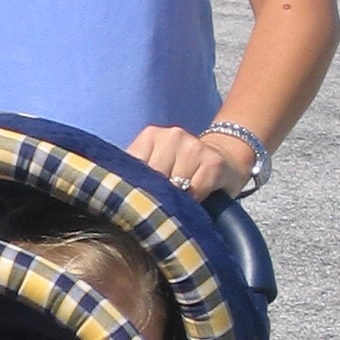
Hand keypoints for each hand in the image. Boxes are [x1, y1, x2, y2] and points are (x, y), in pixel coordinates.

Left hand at [128, 123, 250, 202]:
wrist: (225, 158)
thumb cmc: (182, 169)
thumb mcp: (155, 166)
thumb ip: (136, 174)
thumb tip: (114, 196)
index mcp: (151, 135)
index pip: (132, 166)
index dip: (134, 188)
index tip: (137, 200)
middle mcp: (172, 135)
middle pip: (153, 178)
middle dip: (156, 196)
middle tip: (161, 204)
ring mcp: (194, 146)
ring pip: (174, 185)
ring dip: (177, 199)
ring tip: (181, 198)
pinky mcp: (214, 162)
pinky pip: (196, 190)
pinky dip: (195, 200)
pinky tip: (198, 198)